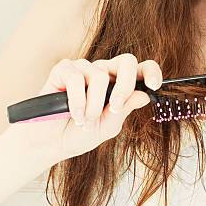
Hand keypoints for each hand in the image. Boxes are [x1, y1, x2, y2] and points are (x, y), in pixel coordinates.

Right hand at [10, 54, 162, 164]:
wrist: (50, 144)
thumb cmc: (79, 134)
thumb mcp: (108, 126)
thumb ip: (125, 109)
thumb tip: (144, 95)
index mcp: (119, 84)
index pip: (141, 68)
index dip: (152, 71)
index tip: (154, 86)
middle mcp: (104, 72)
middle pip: (127, 61)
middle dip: (125, 86)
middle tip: (113, 108)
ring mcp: (84, 69)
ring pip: (100, 75)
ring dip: (94, 104)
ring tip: (84, 120)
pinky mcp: (63, 70)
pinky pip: (77, 78)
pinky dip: (77, 101)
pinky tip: (74, 114)